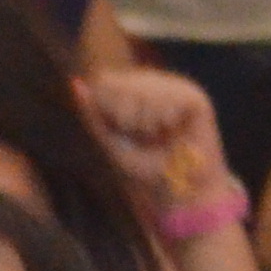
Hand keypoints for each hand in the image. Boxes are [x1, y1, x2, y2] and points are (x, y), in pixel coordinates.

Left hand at [75, 68, 231, 226]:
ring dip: (146, 122)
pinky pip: (168, 99)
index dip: (107, 108)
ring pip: (144, 92)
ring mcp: (176, 87)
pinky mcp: (195, 97)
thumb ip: (92, 113)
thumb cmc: (145, 167)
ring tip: (160, 135)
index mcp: (133, 90)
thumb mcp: (109, 141)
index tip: (123, 131)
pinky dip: (165, 120)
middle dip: (126, 117)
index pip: (106, 81)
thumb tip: (75, 82)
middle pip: (123, 85)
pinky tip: (174, 129)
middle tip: (144, 136)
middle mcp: (155, 83)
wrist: (179, 190)